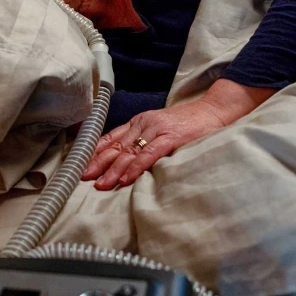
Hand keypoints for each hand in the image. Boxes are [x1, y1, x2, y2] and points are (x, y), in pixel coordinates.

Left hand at [83, 79, 276, 190]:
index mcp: (140, 122)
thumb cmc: (190, 124)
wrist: (215, 110)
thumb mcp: (161, 129)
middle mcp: (144, 124)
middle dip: (97, 163)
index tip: (80, 165)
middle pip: (115, 146)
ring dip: (112, 170)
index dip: (94, 152)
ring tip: (100, 185)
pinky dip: (135, 168)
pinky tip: (124, 179)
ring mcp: (157, 130)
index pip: (111, 137)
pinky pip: (148, 155)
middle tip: (81, 177)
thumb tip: (125, 161)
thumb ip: (145, 141)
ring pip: (128, 152)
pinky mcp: (171, 138)